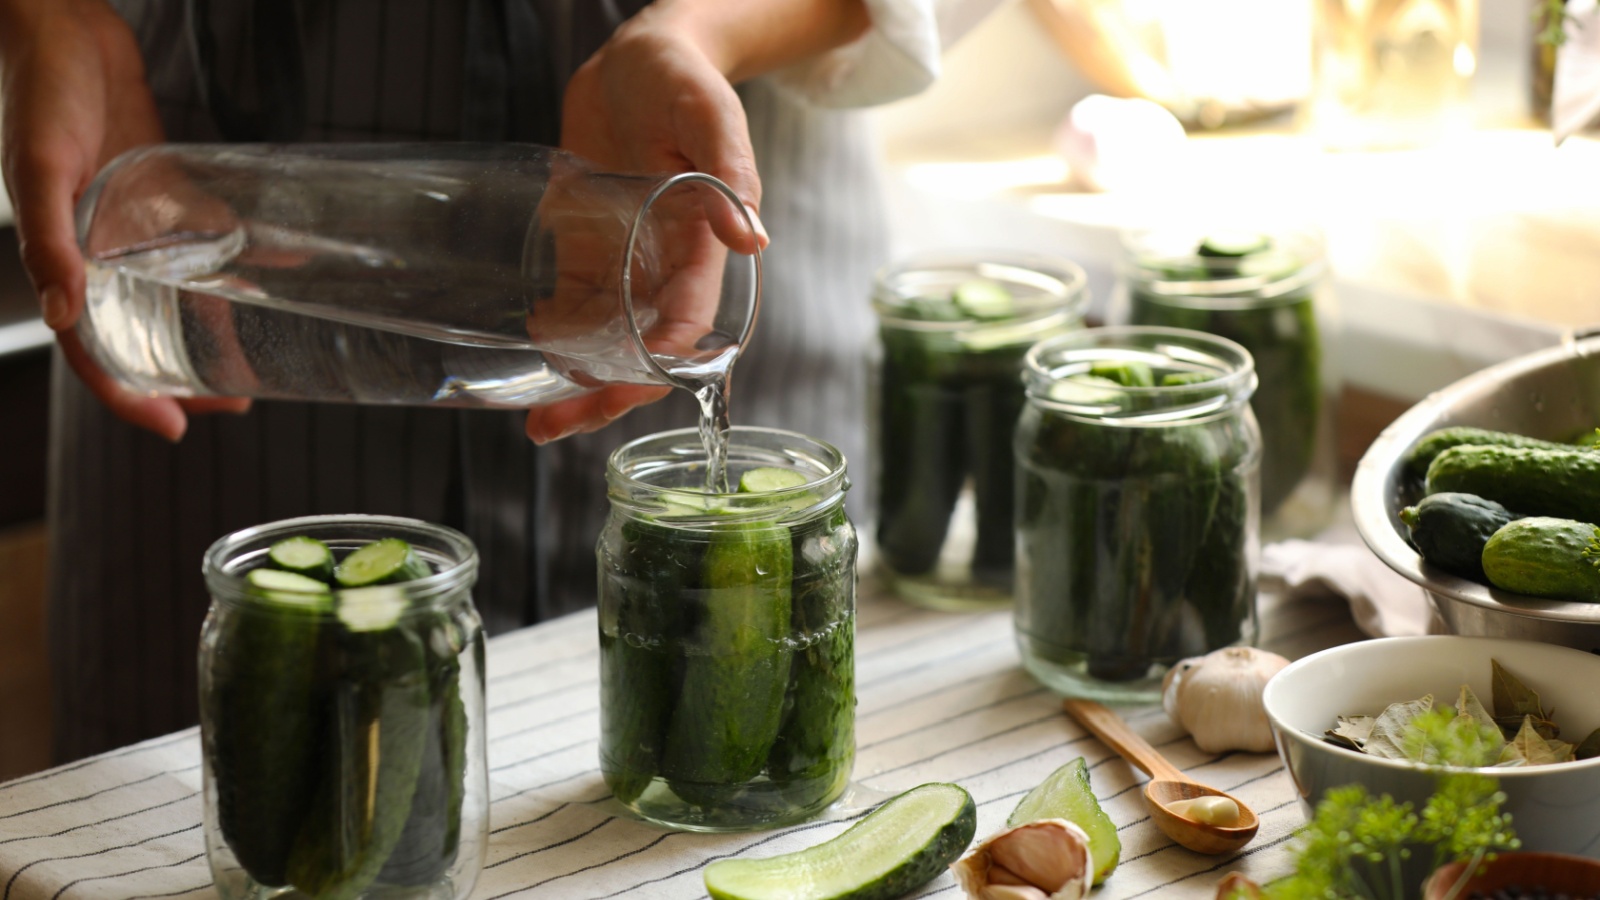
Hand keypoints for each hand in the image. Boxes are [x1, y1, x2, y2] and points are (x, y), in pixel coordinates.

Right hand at [0, 0, 247, 440]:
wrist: (62, 29)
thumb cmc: (40, 93)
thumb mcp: (40, 168)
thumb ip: (49, 240)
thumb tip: (65, 315)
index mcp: (62, 259)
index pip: (92, 350)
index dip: (128, 394)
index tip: (174, 428)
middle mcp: (98, 253)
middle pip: (141, 334)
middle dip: (183, 375)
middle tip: (235, 403)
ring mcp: (134, 226)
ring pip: (175, 296)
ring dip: (211, 331)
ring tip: (257, 361)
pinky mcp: (165, 191)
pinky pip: (206, 237)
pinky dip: (240, 258)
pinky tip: (280, 269)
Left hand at [526, 3, 768, 443]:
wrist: (637, 58)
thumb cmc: (680, 77)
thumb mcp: (707, 112)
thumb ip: (730, 170)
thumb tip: (752, 237)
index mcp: (702, 242)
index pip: (687, 320)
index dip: (658, 361)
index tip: (621, 388)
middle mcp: (666, 264)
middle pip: (643, 351)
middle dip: (608, 394)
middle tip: (555, 426)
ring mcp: (626, 261)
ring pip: (606, 341)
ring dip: (576, 383)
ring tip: (536, 422)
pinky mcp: (590, 247)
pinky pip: (575, 307)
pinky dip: (557, 338)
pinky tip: (530, 356)